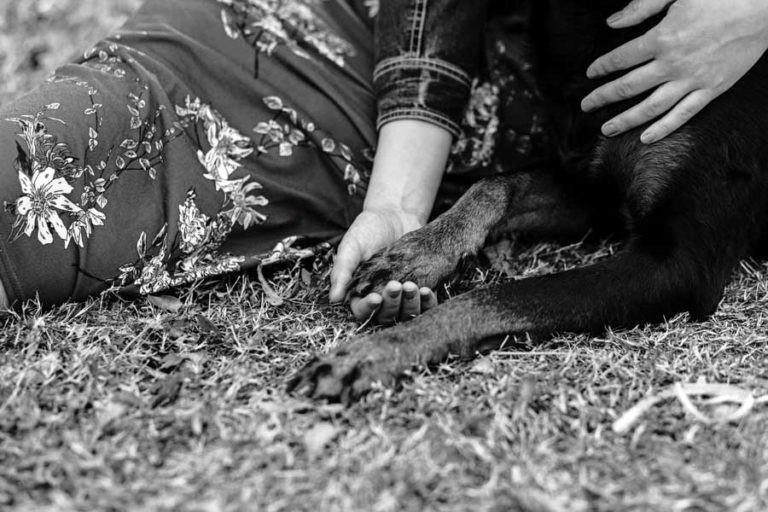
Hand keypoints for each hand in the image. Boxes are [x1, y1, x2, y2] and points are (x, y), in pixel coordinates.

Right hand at [329, 208, 437, 324]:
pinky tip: (427, 290)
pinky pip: (426, 304)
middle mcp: (381, 298)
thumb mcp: (351, 248)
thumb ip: (342, 271)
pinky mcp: (421, 288)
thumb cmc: (367, 230)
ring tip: (412, 287)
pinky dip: (427, 301)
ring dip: (411, 305)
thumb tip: (334, 299)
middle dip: (392, 304)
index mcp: (359, 293)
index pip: (362, 311)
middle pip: (387, 316)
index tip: (376, 298)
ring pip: (407, 313)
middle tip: (395, 285)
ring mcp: (402, 295)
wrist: (395, 214)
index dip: (369, 309)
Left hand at [581, 0, 767, 143]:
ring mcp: (693, 80)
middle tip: (586, 106)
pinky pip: (683, 115)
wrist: (765, 5)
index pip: (621, 58)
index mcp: (662, 38)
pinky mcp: (712, 89)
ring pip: (651, 107)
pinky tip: (646, 138)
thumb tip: (613, 23)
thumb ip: (642, 7)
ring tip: (607, 129)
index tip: (591, 73)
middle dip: (604, 97)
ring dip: (626, 120)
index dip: (602, 67)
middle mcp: (673, 64)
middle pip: (628, 87)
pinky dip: (663, 129)